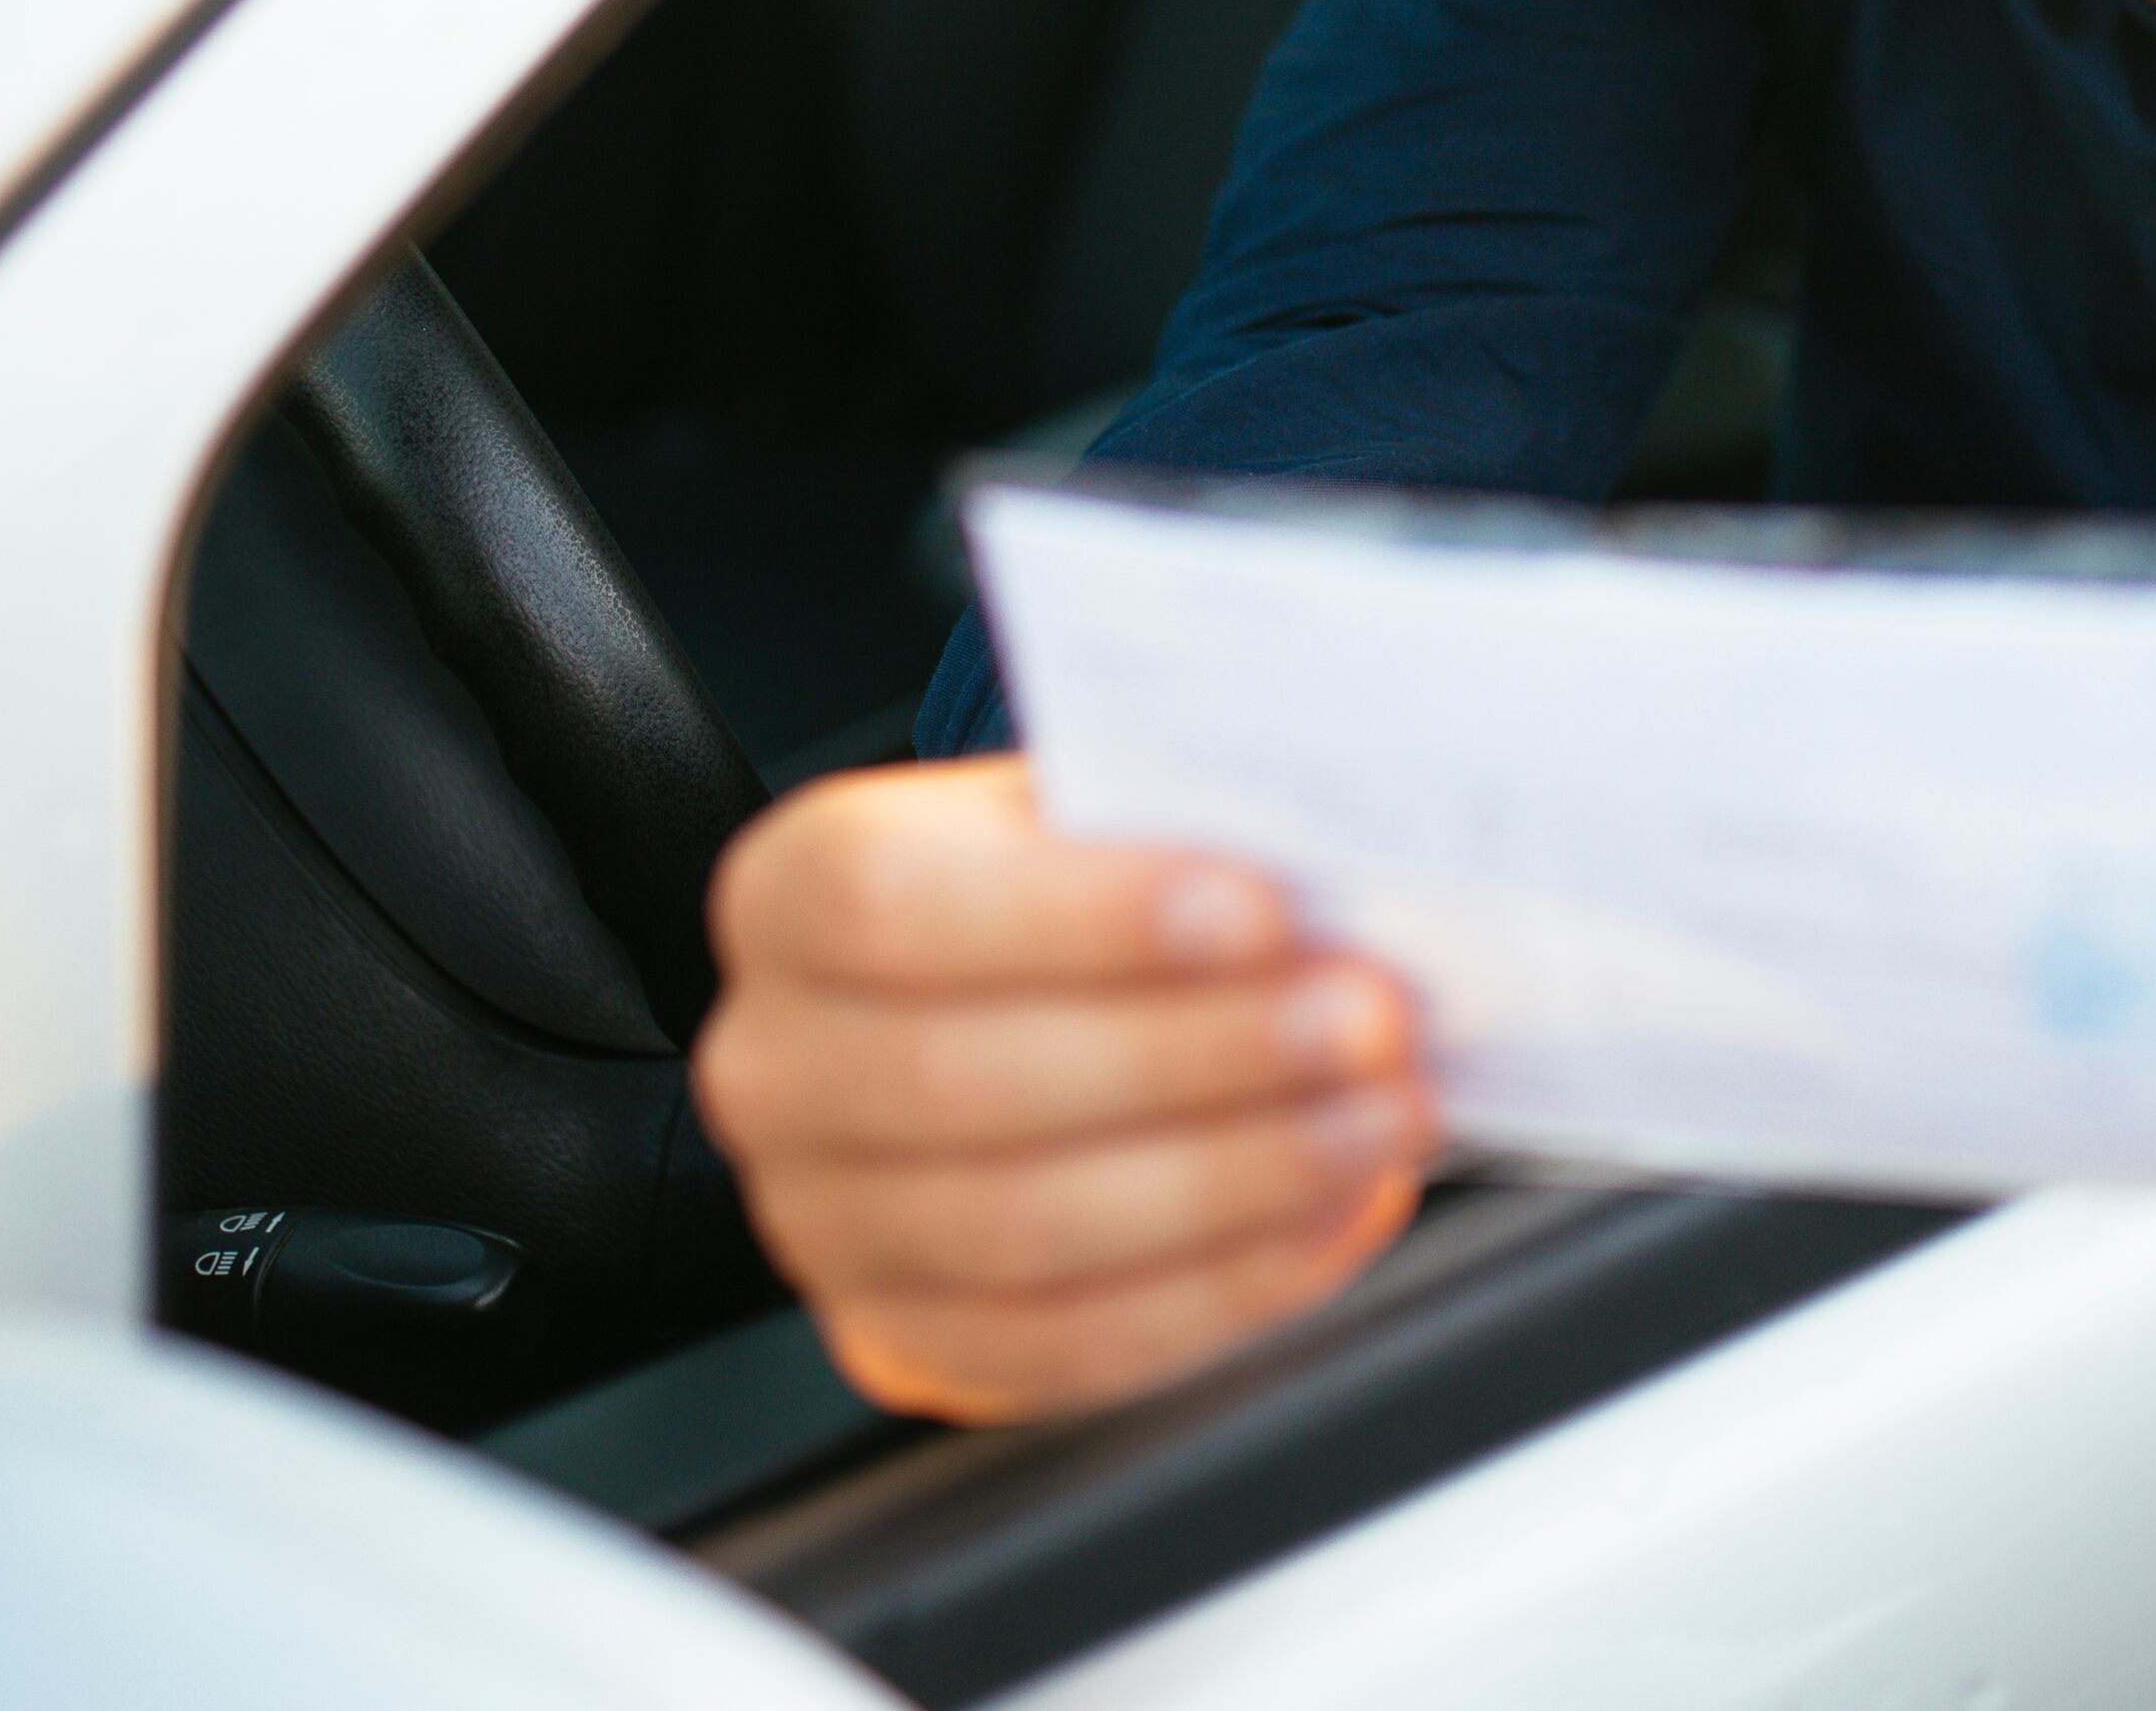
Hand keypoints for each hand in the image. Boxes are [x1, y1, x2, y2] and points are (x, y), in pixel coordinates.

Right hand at [697, 755, 1434, 1421]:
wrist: (1001, 1011)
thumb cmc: (1058, 894)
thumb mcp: (1082, 815)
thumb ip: (1168, 830)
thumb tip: (1338, 875)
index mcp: (793, 897)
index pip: (893, 907)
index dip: (1081, 916)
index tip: (1260, 907)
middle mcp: (778, 1068)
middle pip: (966, 1082)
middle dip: (1199, 1055)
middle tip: (1369, 1021)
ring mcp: (827, 1225)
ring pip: (1025, 1230)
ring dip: (1235, 1177)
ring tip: (1378, 1115)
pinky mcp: (911, 1341)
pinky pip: (1071, 1342)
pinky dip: (1223, 1284)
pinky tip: (1330, 1211)